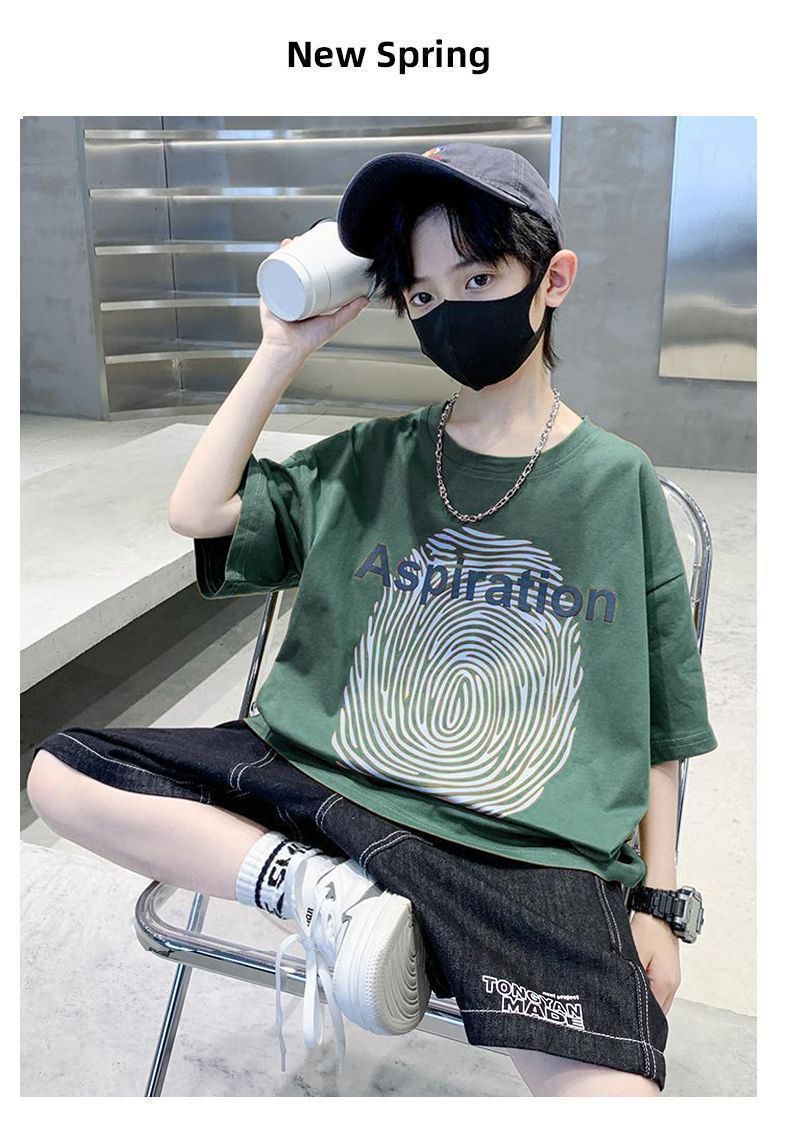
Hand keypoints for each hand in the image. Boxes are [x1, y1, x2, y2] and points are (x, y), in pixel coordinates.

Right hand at [257, 237, 369, 368]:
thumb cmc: (307, 342)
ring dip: (283, 253)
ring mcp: (278, 295)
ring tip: (290, 243)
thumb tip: (365, 298)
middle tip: (302, 240)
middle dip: (295, 251)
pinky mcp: (268, 297)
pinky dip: (270, 264)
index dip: (310, 260)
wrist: (287, 351)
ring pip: (280, 269)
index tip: (316, 248)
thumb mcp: (333, 323)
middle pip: (292, 267)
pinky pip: (268, 277)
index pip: (306, 274)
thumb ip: (350, 312)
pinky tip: (275, 254)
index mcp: (303, 299)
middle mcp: (290, 295)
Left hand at [629, 910, 680, 1014]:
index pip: (654, 1016)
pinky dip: (648, 989)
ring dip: (644, 999)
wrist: (659, 911)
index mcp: (665, 984)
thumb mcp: (634, 953)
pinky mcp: (668, 971)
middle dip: (641, 1012)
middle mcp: (673, 984)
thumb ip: (630, 977)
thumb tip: (623, 996)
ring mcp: (672, 978)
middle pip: (658, 1011)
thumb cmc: (648, 928)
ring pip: (658, 1000)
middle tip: (622, 1007)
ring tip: (627, 994)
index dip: (638, 1019)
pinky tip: (636, 983)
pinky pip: (658, 988)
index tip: (623, 1016)